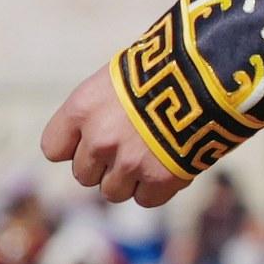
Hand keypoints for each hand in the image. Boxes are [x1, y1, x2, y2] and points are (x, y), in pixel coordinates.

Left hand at [42, 65, 190, 209]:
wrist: (210, 73)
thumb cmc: (166, 64)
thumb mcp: (119, 78)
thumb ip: (100, 113)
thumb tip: (94, 142)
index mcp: (82, 108)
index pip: (53, 149)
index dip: (73, 147)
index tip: (90, 140)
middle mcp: (99, 140)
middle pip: (84, 175)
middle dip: (104, 165)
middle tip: (131, 145)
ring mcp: (128, 163)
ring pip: (113, 192)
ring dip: (131, 179)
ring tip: (153, 152)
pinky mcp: (159, 180)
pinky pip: (146, 199)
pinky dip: (159, 187)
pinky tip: (172, 162)